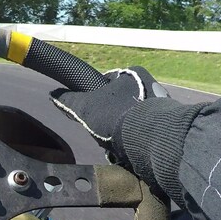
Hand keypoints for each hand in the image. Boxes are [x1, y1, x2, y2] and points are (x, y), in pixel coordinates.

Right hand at [50, 67, 170, 165]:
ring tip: (117, 142)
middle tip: (104, 131)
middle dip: (111, 117)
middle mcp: (151, 83)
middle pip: (122, 101)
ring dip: (124, 129)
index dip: (97, 98)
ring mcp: (161, 102)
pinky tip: (130, 146)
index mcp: (133, 73)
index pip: (108, 83)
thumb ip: (69, 101)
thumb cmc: (115, 115)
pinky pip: (146, 128)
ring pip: (134, 116)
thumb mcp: (85, 107)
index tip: (92, 113)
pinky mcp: (167, 121)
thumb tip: (54, 94)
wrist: (149, 137)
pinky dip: (137, 136)